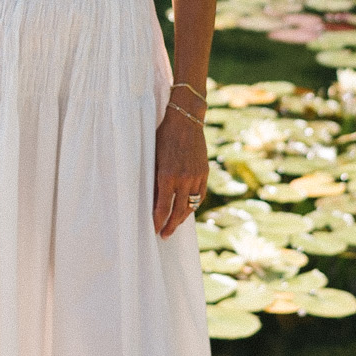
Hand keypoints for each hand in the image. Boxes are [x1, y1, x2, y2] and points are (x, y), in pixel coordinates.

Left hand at [154, 103, 207, 237]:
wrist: (185, 120)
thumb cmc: (163, 136)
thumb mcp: (153, 157)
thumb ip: (154, 179)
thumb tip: (151, 199)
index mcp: (167, 176)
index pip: (162, 208)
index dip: (157, 222)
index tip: (153, 230)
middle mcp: (183, 179)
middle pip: (178, 212)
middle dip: (170, 225)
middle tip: (164, 235)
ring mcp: (196, 176)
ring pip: (190, 206)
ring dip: (182, 218)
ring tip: (175, 226)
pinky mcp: (204, 173)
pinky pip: (200, 195)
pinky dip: (194, 205)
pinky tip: (188, 210)